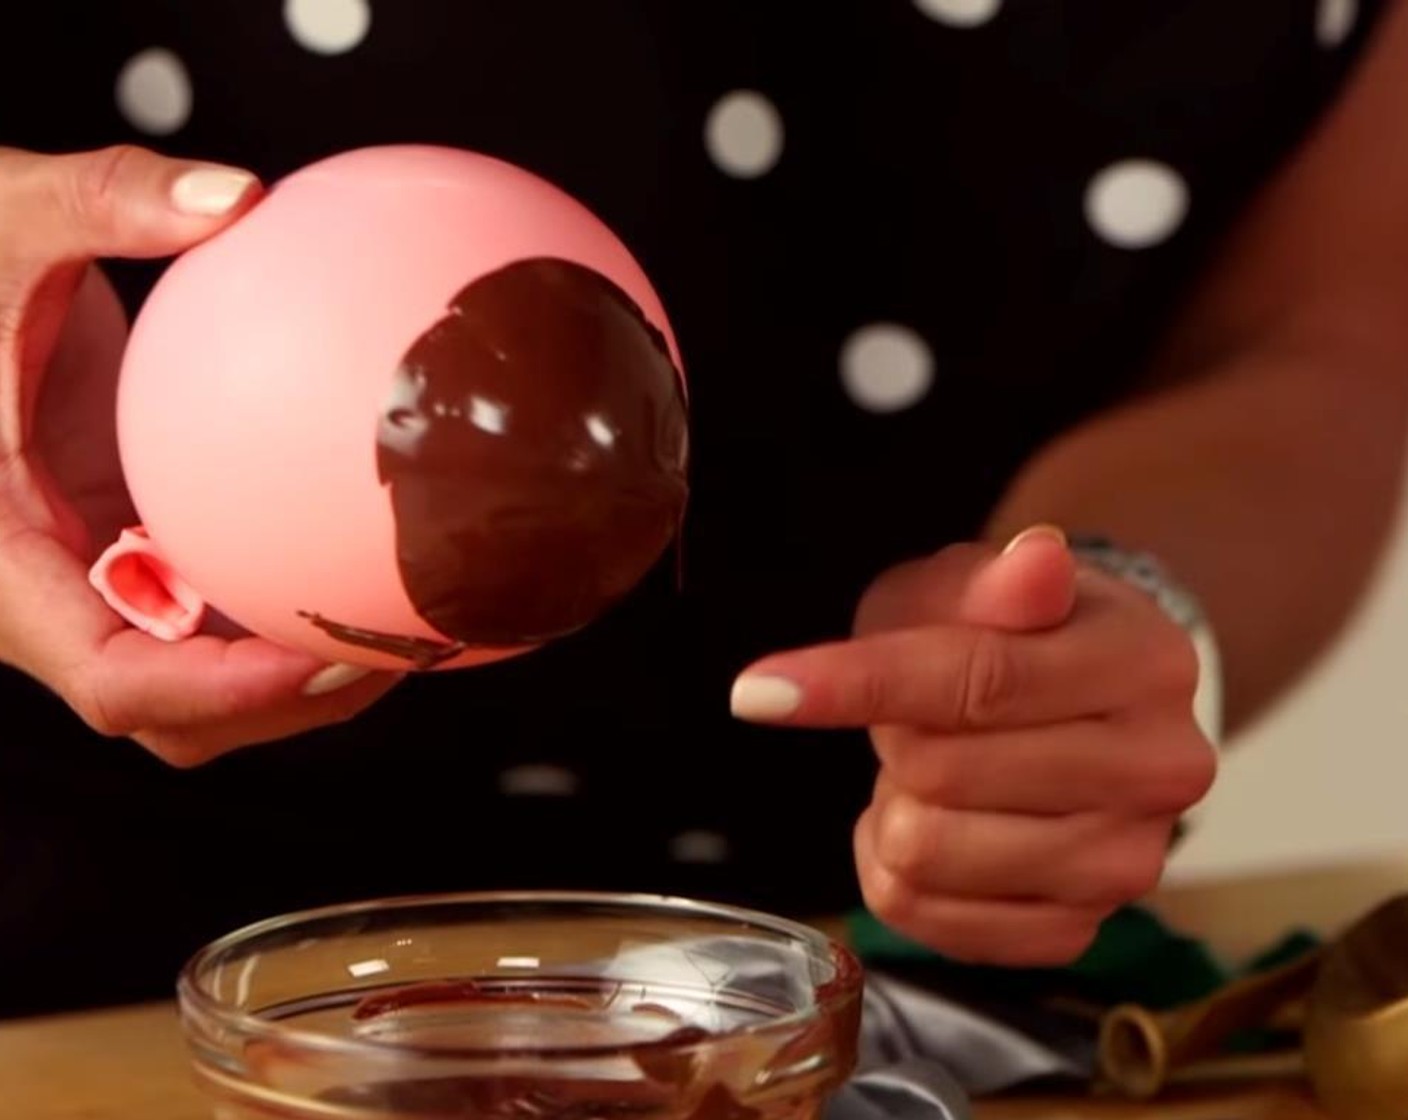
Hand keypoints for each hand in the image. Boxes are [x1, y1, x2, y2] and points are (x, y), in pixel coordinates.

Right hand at [0, 144, 401, 766]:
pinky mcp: (133, 556)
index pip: (112, 678)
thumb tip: (238, 194)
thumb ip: (105, 200)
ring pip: (205, 682)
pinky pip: (220, 611)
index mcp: (1, 562)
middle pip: (178, 714)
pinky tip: (371, 553)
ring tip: (412, 624)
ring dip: (303, 673)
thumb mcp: (11, 214)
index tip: (326, 658)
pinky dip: (289, 606)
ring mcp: (95, 586)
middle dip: (288, 703)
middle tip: (400, 648)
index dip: (221, 691)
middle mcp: (48, 597)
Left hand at [729, 526, 1216, 966]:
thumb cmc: (1009, 633)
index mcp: (1144, 663)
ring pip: (926, 851)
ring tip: (928, 771)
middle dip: (890, 735)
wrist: (1076, 707)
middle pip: (941, 771)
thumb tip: (1034, 558)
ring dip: (892, 805)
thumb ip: (993, 579)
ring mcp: (1125, 862)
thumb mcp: (977, 582)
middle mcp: (1159, 770)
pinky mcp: (1077, 929)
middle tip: (910, 716)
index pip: (981, 680)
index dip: (858, 683)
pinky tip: (931, 823)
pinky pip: (927, 916)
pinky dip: (893, 868)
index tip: (759, 691)